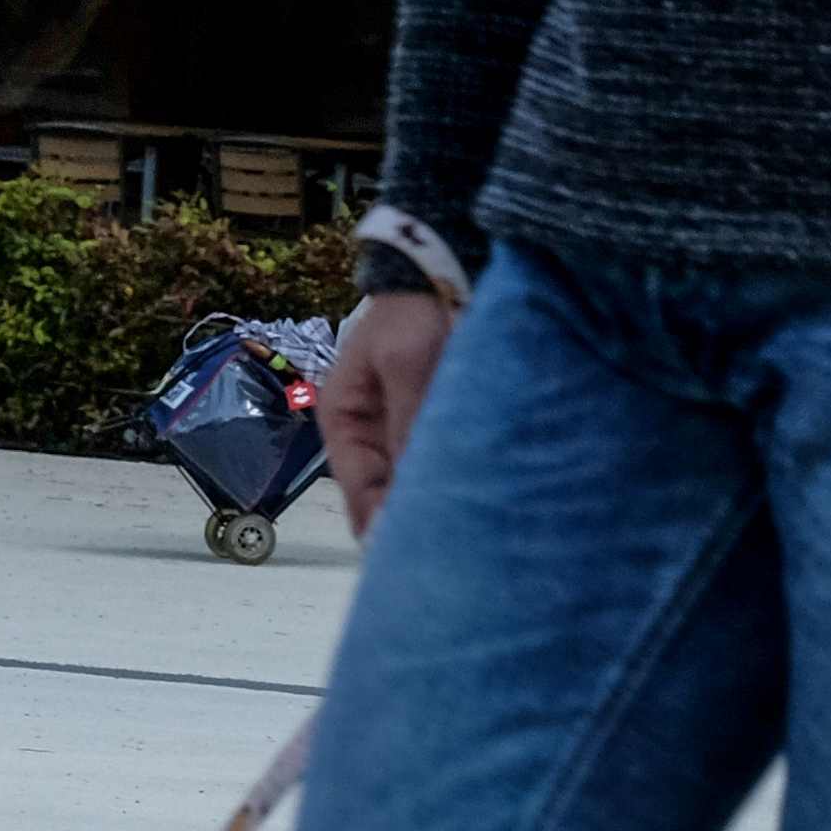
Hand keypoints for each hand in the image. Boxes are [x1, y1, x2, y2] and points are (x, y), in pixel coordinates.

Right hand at [320, 288, 453, 537]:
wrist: (446, 269)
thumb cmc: (413, 313)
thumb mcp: (406, 366)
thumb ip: (409, 428)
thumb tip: (407, 498)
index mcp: (343, 420)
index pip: (358, 492)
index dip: (383, 527)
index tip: (414, 561)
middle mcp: (371, 435)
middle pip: (387, 495)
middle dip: (413, 522)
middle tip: (450, 557)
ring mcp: (405, 431)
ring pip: (418, 484)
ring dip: (440, 503)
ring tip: (473, 535)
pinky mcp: (440, 426)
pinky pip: (445, 465)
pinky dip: (461, 482)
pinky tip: (487, 504)